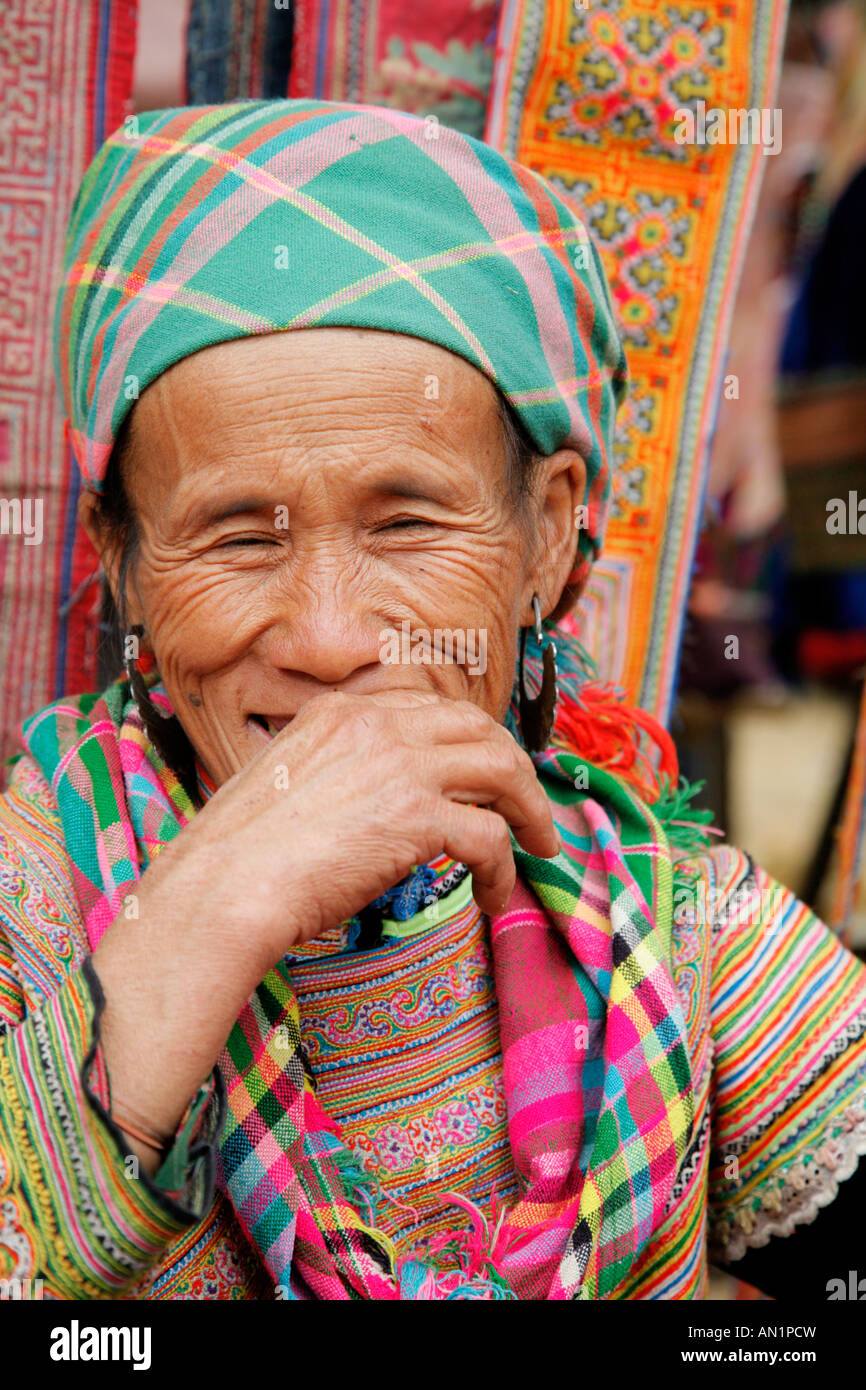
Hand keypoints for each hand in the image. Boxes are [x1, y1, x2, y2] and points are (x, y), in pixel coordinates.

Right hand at [91, 690, 558, 1163]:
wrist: (220, 890)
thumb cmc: (238, 856)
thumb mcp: (286, 782)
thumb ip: (336, 771)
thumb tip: (375, 803)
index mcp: (342, 710)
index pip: (432, 708)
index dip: (471, 739)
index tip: (488, 773)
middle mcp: (376, 724)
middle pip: (480, 728)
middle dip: (515, 768)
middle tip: (529, 810)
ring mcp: (401, 765)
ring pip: (503, 769)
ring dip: (529, 810)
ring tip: (538, 846)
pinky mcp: (417, 817)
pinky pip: (490, 837)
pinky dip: (504, 869)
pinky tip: (494, 896)